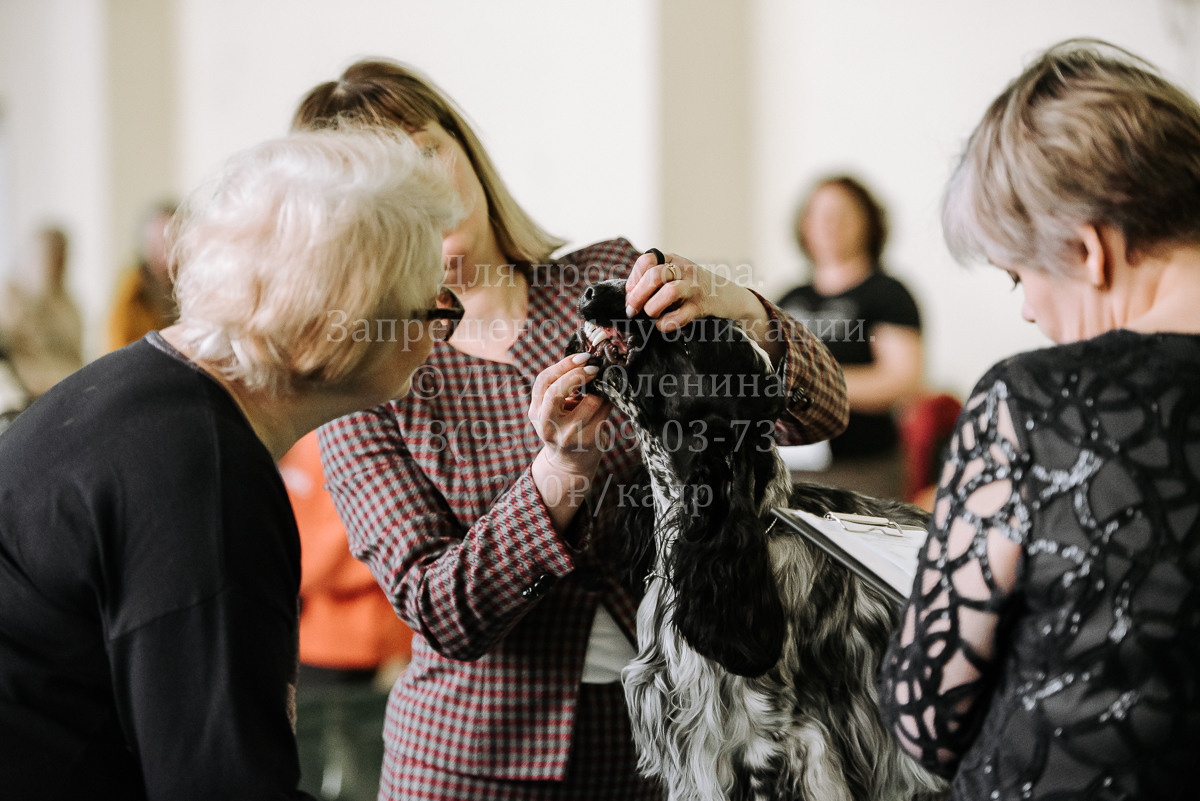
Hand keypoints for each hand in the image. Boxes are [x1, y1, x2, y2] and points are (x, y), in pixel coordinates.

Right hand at [528, 352, 609, 477]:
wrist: (569, 464)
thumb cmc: (562, 426)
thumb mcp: (552, 410)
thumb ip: (561, 387)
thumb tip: (586, 359)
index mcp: (536, 412)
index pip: (544, 381)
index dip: (564, 365)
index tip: (582, 356)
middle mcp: (547, 425)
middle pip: (556, 391)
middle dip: (578, 375)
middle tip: (594, 368)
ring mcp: (567, 435)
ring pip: (590, 401)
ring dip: (600, 390)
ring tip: (603, 387)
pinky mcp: (588, 441)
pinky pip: (604, 413)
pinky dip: (608, 402)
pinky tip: (608, 401)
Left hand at [624, 250, 767, 332]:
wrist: (730, 297)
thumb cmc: (694, 289)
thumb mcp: (677, 275)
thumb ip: (655, 281)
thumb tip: (629, 299)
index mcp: (674, 260)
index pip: (647, 260)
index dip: (634, 278)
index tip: (630, 294)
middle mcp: (684, 270)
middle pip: (655, 275)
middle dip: (637, 295)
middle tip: (632, 310)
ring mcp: (695, 287)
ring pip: (670, 292)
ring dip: (653, 307)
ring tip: (650, 315)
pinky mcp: (702, 306)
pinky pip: (681, 315)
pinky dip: (667, 323)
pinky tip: (663, 325)